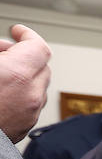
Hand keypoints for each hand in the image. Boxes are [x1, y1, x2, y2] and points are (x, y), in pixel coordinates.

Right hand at [0, 23, 51, 142]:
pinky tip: (0, 92)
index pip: (38, 47)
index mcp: (18, 74)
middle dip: (21, 54)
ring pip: (35, 86)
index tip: (17, 31)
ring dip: (21, 75)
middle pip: (40, 66)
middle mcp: (30, 95)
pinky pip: (29, 104)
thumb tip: (0, 50)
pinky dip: (19, 93)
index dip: (28, 35)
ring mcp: (29, 114)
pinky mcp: (23, 128)